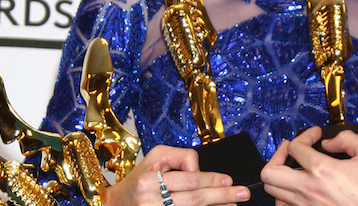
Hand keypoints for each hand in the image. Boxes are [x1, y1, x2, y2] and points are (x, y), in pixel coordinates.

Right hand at [104, 145, 250, 205]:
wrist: (115, 205)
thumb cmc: (138, 179)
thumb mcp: (155, 157)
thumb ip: (181, 157)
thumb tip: (200, 169)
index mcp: (148, 181)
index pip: (189, 179)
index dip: (211, 180)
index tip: (228, 180)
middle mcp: (150, 202)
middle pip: (195, 199)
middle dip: (222, 196)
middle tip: (241, 194)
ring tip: (233, 205)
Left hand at [260, 127, 357, 205]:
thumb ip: (348, 138)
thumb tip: (329, 142)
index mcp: (323, 170)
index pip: (295, 147)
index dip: (304, 135)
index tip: (315, 135)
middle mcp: (308, 189)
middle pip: (270, 172)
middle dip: (277, 155)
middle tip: (290, 149)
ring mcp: (305, 205)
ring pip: (272, 191)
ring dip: (278, 175)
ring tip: (289, 167)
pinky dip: (282, 195)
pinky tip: (293, 188)